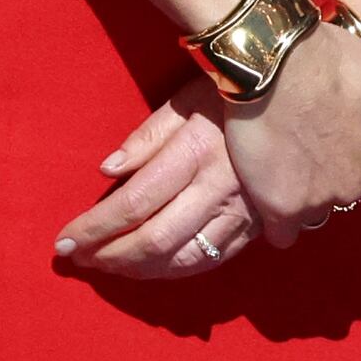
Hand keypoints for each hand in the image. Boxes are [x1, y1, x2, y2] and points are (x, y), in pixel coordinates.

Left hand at [54, 94, 253, 280]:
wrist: (295, 93)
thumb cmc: (230, 91)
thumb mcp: (183, 100)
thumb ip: (145, 137)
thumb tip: (108, 171)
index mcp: (194, 153)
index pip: (133, 204)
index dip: (94, 228)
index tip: (64, 241)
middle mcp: (219, 188)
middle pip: (155, 240)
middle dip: (110, 257)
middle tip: (81, 259)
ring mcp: (243, 210)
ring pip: (185, 258)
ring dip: (141, 269)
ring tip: (111, 265)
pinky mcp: (260, 222)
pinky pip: (216, 259)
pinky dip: (178, 269)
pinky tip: (155, 266)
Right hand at [221, 6, 360, 239]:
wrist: (275, 62)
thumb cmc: (336, 63)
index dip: (351, 149)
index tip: (331, 129)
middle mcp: (354, 188)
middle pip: (341, 190)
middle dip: (327, 171)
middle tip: (303, 140)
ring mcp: (316, 201)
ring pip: (312, 209)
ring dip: (301, 192)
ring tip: (281, 159)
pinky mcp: (279, 207)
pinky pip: (281, 233)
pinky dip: (276, 220)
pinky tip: (268, 195)